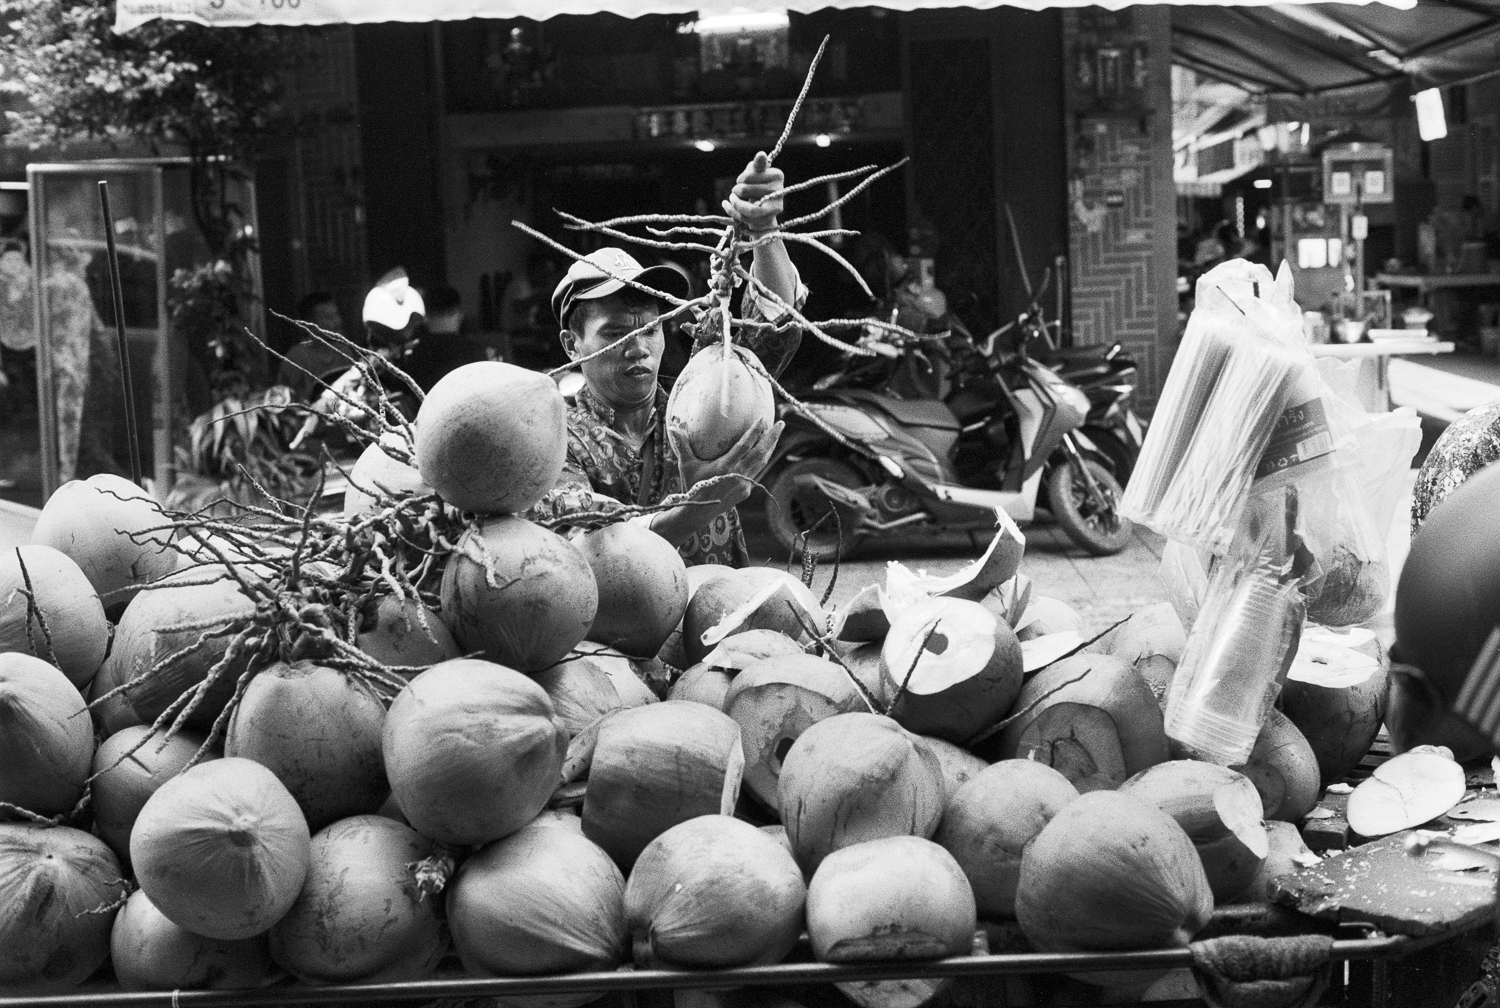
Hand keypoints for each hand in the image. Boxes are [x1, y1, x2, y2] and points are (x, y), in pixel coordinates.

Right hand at [669, 414, 783, 489]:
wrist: (698, 512)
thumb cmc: (691, 486)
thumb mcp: (686, 465)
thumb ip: (682, 446)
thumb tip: (672, 427)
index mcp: (725, 466)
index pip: (745, 445)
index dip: (756, 431)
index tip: (764, 418)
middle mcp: (738, 475)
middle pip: (761, 453)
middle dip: (772, 437)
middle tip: (781, 423)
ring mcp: (744, 484)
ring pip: (762, 463)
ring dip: (770, 448)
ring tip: (775, 435)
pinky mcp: (746, 491)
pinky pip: (756, 473)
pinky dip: (761, 461)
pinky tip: (763, 453)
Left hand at [723, 152, 784, 232]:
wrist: (765, 207)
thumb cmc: (758, 185)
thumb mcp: (756, 172)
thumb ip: (757, 164)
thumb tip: (761, 154)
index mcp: (777, 175)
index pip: (750, 176)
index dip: (741, 178)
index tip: (740, 180)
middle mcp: (779, 191)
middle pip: (746, 190)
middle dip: (736, 190)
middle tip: (735, 191)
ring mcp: (776, 208)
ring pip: (748, 209)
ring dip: (735, 203)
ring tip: (732, 198)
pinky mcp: (769, 220)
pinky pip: (747, 219)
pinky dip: (733, 212)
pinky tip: (727, 205)